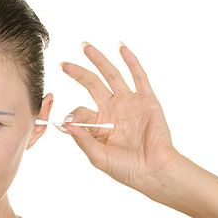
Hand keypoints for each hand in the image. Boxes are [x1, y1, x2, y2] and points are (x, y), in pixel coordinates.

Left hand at [59, 42, 182, 190]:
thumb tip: (64, 123)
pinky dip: (131, 61)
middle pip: (92, 84)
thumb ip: (82, 139)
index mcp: (99, 124)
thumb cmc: (126, 168)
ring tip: (85, 47)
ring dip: (98, 60)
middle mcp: (112, 110)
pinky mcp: (146, 100)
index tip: (70, 121)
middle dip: (78, 73)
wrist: (153, 170)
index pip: (80, 110)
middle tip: (63, 64)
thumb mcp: (98, 156)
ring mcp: (129, 103)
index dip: (73, 114)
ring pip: (111, 75)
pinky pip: (138, 76)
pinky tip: (121, 48)